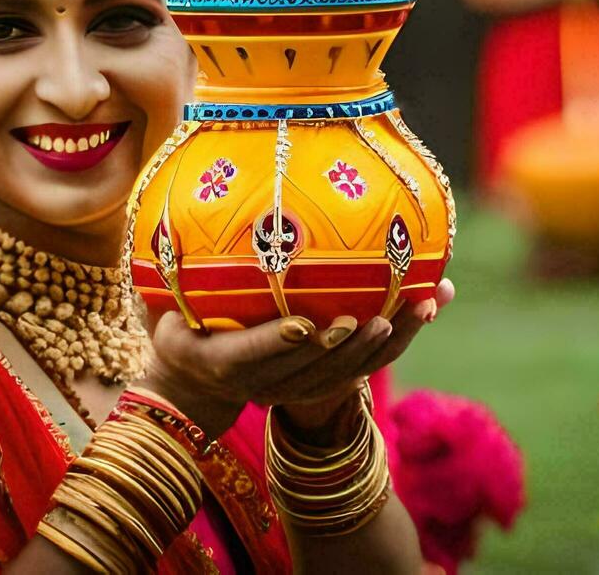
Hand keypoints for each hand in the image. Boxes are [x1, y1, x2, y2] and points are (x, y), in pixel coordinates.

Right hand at [139, 279, 455, 435]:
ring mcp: (298, 387)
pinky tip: (435, 298)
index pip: (248, 358)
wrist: (195, 384)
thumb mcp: (163, 307)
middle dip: (347, 348)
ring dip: (392, 342)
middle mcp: (263, 383)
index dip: (277, 344)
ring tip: (423, 306)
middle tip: (377, 319)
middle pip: (312, 372)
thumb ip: (171, 272)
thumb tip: (170, 212)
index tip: (303, 324)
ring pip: (352, 372)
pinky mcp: (325, 381)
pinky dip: (406, 334)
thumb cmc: (179, 325)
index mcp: (220, 361)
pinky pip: (371, 362)